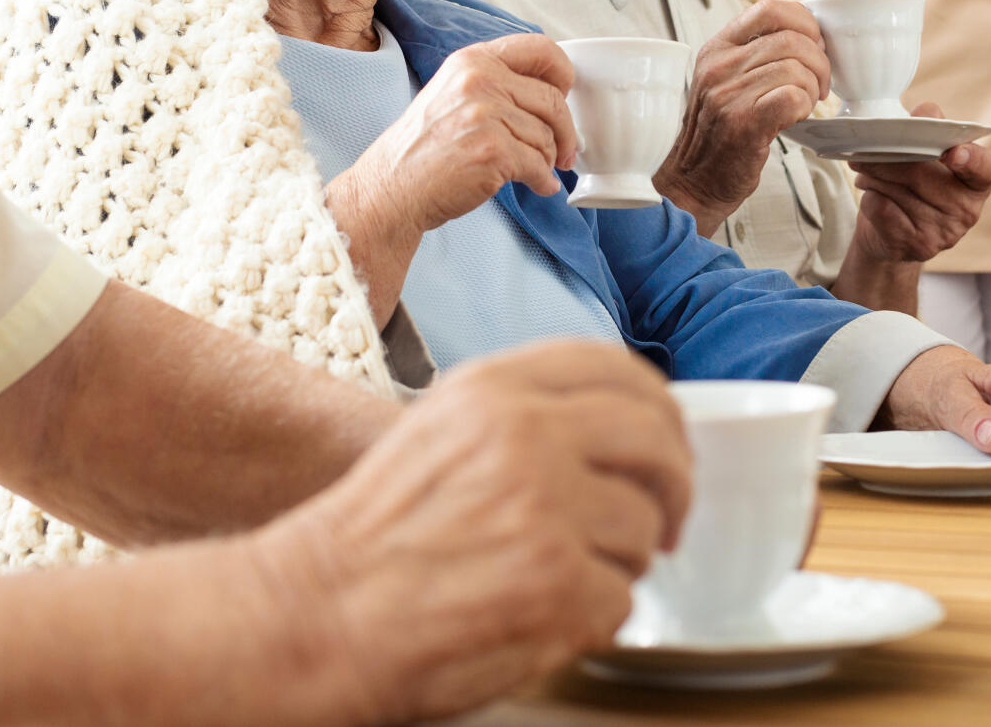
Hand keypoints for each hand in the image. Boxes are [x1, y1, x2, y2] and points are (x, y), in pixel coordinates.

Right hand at [258, 342, 692, 724]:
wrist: (317, 617)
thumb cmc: (371, 539)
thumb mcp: (440, 430)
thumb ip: (521, 411)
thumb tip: (617, 422)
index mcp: (495, 390)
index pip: (617, 370)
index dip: (659, 409)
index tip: (667, 441)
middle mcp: (526, 436)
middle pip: (654, 441)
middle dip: (673, 485)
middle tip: (668, 517)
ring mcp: (544, 510)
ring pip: (644, 528)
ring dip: (621, 563)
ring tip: (564, 577)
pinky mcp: (556, 585)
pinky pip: (622, 602)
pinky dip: (593, 620)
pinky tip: (545, 615)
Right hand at [340, 33, 577, 233]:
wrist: (391, 187)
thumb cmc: (422, 147)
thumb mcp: (453, 93)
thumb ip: (496, 83)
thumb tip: (551, 93)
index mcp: (473, 60)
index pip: (540, 49)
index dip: (562, 73)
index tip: (565, 93)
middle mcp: (480, 80)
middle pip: (553, 100)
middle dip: (565, 131)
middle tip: (565, 151)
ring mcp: (486, 115)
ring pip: (547, 137)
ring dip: (548, 160)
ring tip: (534, 171)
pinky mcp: (493, 151)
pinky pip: (539, 165)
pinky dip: (543, 181)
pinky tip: (537, 186)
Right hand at [652, 0, 831, 232]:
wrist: (693, 181)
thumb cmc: (718, 133)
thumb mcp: (725, 80)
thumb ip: (755, 54)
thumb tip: (809, 33)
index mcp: (717, 48)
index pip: (769, 9)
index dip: (804, 22)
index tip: (815, 44)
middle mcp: (719, 66)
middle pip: (792, 40)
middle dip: (820, 61)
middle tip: (820, 84)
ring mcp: (729, 95)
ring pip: (797, 68)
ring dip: (814, 87)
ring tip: (806, 103)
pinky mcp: (744, 123)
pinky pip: (794, 97)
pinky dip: (806, 105)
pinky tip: (798, 116)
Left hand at [848, 102, 990, 264]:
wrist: (892, 234)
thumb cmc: (913, 184)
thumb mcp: (928, 154)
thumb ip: (931, 128)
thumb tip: (926, 113)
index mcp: (977, 181)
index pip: (985, 167)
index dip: (970, 159)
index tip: (952, 152)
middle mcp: (968, 210)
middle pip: (921, 171)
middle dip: (887, 155)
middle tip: (866, 149)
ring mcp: (944, 232)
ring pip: (896, 188)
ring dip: (872, 175)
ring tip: (868, 173)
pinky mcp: (917, 246)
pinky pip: (881, 207)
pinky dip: (869, 196)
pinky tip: (872, 196)